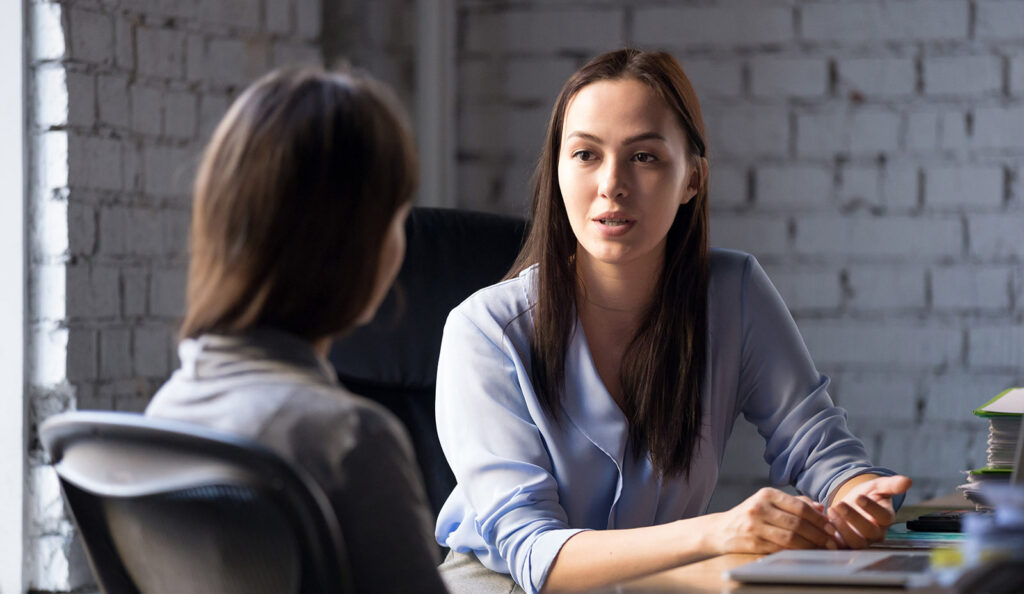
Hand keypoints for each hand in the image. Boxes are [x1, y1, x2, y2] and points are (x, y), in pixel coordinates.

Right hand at [707, 487, 839, 554]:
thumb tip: (822, 508)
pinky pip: (780, 549)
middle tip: (833, 542)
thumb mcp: (769, 502)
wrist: (722, 529)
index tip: (832, 527)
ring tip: (823, 549)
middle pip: (797, 523)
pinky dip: (797, 552)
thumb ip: (795, 502)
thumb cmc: (752, 514)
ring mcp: (755, 526)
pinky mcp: (752, 543)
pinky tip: (806, 553)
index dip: (819, 519)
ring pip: (790, 538)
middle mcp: (759, 507)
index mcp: (767, 494)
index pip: (800, 506)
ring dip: (811, 545)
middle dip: (819, 534)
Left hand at [827, 475, 911, 548]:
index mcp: (886, 518)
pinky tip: (824, 523)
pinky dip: (832, 538)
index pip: (884, 517)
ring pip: (856, 543)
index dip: (872, 508)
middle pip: (869, 532)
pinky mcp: (846, 545)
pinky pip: (841, 547)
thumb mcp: (877, 486)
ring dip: (842, 528)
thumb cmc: (867, 495)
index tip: (859, 497)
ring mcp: (862, 541)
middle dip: (854, 518)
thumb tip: (908, 481)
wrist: (850, 504)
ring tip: (830, 510)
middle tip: (840, 504)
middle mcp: (876, 533)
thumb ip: (892, 484)